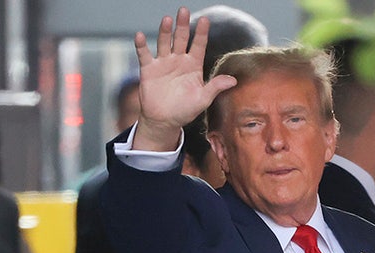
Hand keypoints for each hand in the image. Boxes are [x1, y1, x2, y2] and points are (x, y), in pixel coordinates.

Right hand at [131, 7, 236, 150]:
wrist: (164, 121)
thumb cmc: (185, 110)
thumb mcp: (203, 99)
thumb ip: (215, 87)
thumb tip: (234, 80)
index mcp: (193, 65)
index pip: (199, 45)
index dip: (202, 33)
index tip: (205, 20)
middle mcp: (179, 60)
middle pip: (181, 38)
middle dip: (183, 25)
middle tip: (184, 11)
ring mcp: (163, 63)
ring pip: (164, 42)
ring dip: (165, 31)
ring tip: (167, 19)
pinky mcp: (149, 69)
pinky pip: (144, 54)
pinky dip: (141, 45)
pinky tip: (140, 36)